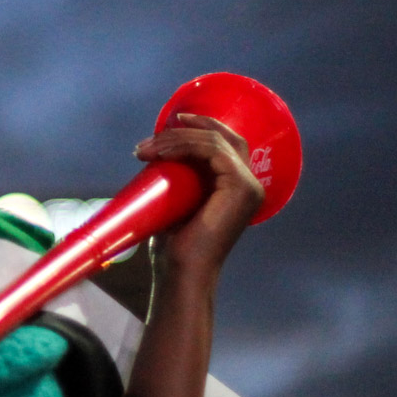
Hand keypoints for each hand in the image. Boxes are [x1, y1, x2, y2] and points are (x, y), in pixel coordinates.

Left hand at [134, 112, 263, 277]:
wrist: (182, 271)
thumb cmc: (176, 244)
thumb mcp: (177, 200)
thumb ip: (178, 177)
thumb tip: (155, 151)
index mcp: (238, 187)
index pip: (225, 145)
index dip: (200, 128)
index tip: (166, 126)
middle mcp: (250, 184)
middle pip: (224, 137)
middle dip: (189, 128)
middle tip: (157, 130)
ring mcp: (249, 185)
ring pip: (214, 141)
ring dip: (176, 139)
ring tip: (146, 149)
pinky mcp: (240, 186)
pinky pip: (212, 151)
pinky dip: (184, 145)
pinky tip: (161, 152)